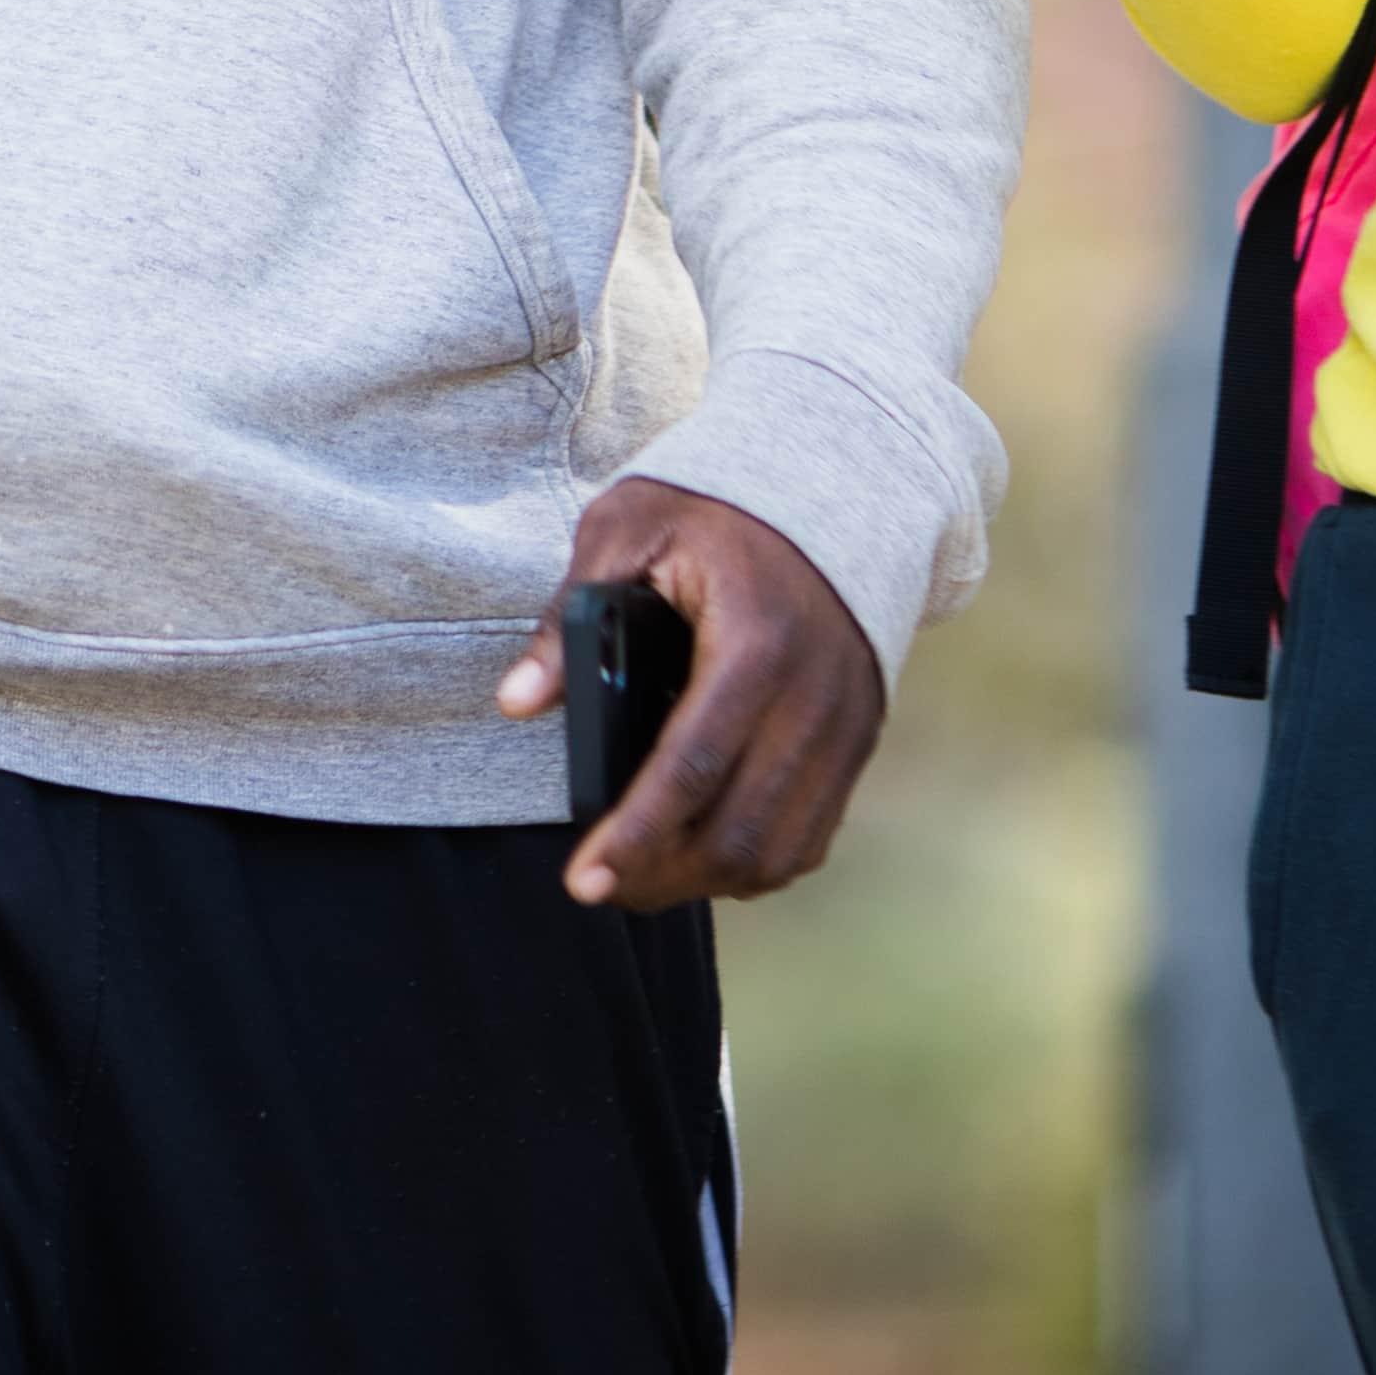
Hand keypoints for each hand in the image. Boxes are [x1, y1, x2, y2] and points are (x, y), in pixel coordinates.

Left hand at [495, 477, 884, 913]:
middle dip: (662, 877)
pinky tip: (704, 857)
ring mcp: (845, 725)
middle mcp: (812, 696)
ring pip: (781, 850)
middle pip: (740, 830)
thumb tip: (516, 702)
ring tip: (643, 879)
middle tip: (601, 888)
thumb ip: (568, 617)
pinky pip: (813, 834)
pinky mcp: (859, 740)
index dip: (634, 836)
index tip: (582, 881)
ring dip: (708, 881)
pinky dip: (757, 863)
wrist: (837, 487)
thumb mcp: (629, 528)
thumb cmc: (716, 508)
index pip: (692, 767)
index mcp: (754, 641)